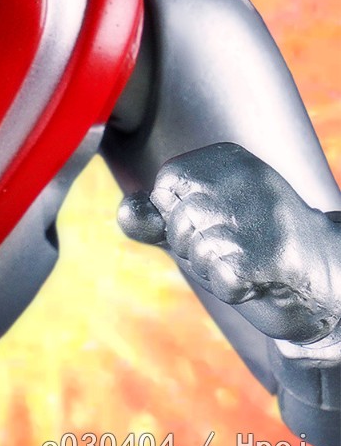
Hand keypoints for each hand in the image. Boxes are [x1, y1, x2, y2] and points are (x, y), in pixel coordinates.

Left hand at [119, 142, 340, 353]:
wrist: (326, 281)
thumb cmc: (252, 247)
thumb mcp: (197, 225)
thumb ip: (155, 218)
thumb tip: (124, 212)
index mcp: (230, 159)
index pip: (167, 184)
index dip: (178, 217)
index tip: (216, 224)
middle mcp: (250, 178)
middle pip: (179, 220)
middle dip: (193, 247)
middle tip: (234, 248)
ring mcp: (267, 216)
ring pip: (197, 249)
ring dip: (212, 269)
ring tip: (248, 262)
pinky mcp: (279, 257)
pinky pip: (222, 274)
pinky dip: (229, 286)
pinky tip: (254, 279)